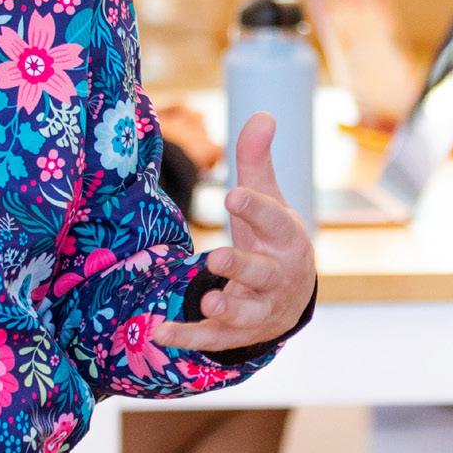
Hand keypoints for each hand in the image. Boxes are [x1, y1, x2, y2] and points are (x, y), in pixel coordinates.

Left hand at [153, 112, 314, 351]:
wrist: (292, 298)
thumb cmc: (274, 240)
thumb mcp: (270, 200)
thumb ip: (257, 161)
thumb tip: (264, 114)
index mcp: (287, 240)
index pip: (275, 222)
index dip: (255, 210)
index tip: (233, 196)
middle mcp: (277, 276)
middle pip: (263, 272)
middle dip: (242, 266)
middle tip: (217, 257)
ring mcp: (260, 308)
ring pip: (246, 312)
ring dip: (227, 306)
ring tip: (207, 296)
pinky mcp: (239, 333)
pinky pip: (214, 338)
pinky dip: (189, 337)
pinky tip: (160, 332)